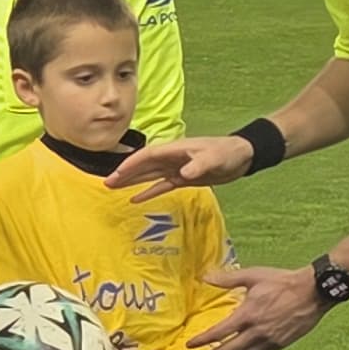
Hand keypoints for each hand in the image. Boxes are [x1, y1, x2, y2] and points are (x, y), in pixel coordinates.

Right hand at [111, 133, 256, 195]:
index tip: (116, 173)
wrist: (242, 156)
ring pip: (148, 175)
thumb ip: (198, 165)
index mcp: (174, 149)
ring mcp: (175, 168)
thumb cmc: (227, 152)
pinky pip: (161, 186)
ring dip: (131, 182)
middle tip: (106, 184)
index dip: (131, 164)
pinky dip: (148, 192)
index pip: (147, 156)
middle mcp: (171, 158)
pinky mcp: (182, 178)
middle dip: (124, 173)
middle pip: (142, 165)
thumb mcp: (214, 158)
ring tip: (113, 188)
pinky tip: (136, 200)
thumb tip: (183, 174)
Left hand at [189, 262, 321, 349]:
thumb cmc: (283, 282)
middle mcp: (257, 331)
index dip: (203, 340)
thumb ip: (228, 279)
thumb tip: (205, 277)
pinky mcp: (280, 344)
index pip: (220, 332)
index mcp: (248, 314)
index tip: (190, 345)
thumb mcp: (253, 276)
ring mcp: (269, 340)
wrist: (314, 292)